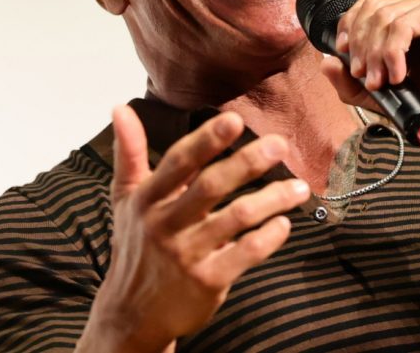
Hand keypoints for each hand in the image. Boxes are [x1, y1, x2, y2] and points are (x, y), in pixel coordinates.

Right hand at [77, 106, 309, 352]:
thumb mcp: (125, 198)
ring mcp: (187, 254)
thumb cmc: (137, 245)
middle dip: (247, 163)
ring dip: (272, 199)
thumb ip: (129, 152)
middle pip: (211, 186)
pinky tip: (284, 223)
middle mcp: (166, 224)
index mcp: (148, 199)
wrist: (132, 313)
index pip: (179, 163)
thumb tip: (120, 107)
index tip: (234, 119)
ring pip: (237, 218)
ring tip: (299, 187)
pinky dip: (269, 237)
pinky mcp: (208, 281)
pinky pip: (246, 254)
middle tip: (278, 145)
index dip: (206, 140)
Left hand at [321, 0, 419, 157]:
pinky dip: (392, 52)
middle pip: (369, 8)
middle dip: (359, 45)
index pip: (364, 8)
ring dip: (374, 54)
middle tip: (365, 77)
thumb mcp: (388, 97)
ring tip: (382, 81)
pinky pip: (402, 25)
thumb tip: (327, 63)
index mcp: (407, 18)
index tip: (347, 60)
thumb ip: (355, 84)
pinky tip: (399, 74)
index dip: (349, 30)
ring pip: (382, 16)